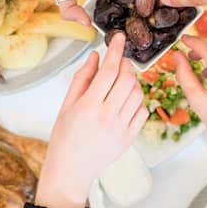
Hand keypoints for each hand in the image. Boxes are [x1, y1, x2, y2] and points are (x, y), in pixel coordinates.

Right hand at [36, 33, 146, 207]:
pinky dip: (138, 100)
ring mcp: (121, 129)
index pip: (108, 71)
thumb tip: (97, 56)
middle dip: (126, 64)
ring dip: (133, 81)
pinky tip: (126, 99)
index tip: (119, 37)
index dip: (115, 50)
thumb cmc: (64, 136)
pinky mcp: (129, 139)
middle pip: (127, 80)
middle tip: (120, 60)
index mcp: (88, 107)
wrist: (71, 169)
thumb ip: (82, 78)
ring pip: (138, 94)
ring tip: (122, 81)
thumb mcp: (67, 105)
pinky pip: (142, 112)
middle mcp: (107, 117)